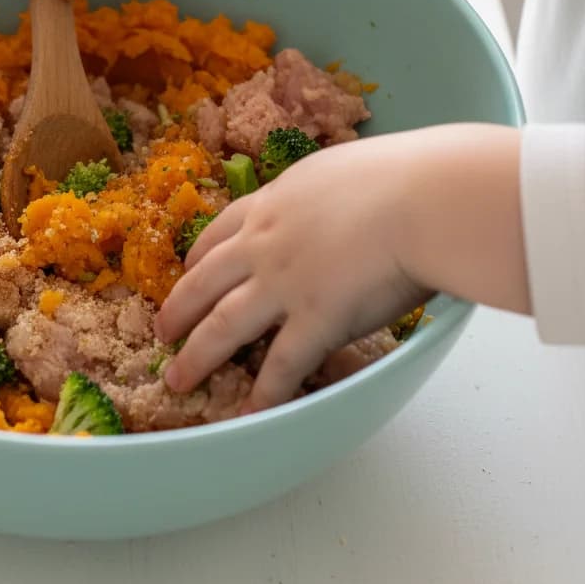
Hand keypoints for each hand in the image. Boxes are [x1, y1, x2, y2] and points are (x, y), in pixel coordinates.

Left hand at [154, 124, 525, 413]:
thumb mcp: (336, 169)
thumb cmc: (399, 176)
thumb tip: (331, 197)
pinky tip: (250, 414)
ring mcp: (283, 284)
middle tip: (162, 332)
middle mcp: (264, 244)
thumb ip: (320, 192)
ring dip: (197, 356)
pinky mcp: (315, 319)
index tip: (186, 272)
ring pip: (223, 326)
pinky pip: (281, 365)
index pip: (220, 232)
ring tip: (177, 378)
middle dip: (179, 309)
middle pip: (205, 282)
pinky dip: (264, 394)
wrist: (423, 198)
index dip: (197, 258)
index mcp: (272, 204)